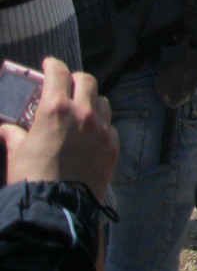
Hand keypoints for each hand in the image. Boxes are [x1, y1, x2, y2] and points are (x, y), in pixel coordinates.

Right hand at [1, 59, 117, 201]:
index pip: (58, 73)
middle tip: (66, 85)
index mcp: (56, 108)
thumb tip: (7, 127)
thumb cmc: (31, 178)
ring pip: (102, 101)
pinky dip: (100, 125)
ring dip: (91, 100)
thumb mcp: (18, 151)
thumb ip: (14, 133)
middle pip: (87, 81)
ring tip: (80, 109)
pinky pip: (109, 126)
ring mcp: (101, 128)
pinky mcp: (113, 145)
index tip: (49, 64)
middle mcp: (83, 113)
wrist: (56, 207)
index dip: (53, 65)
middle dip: (75, 79)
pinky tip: (90, 134)